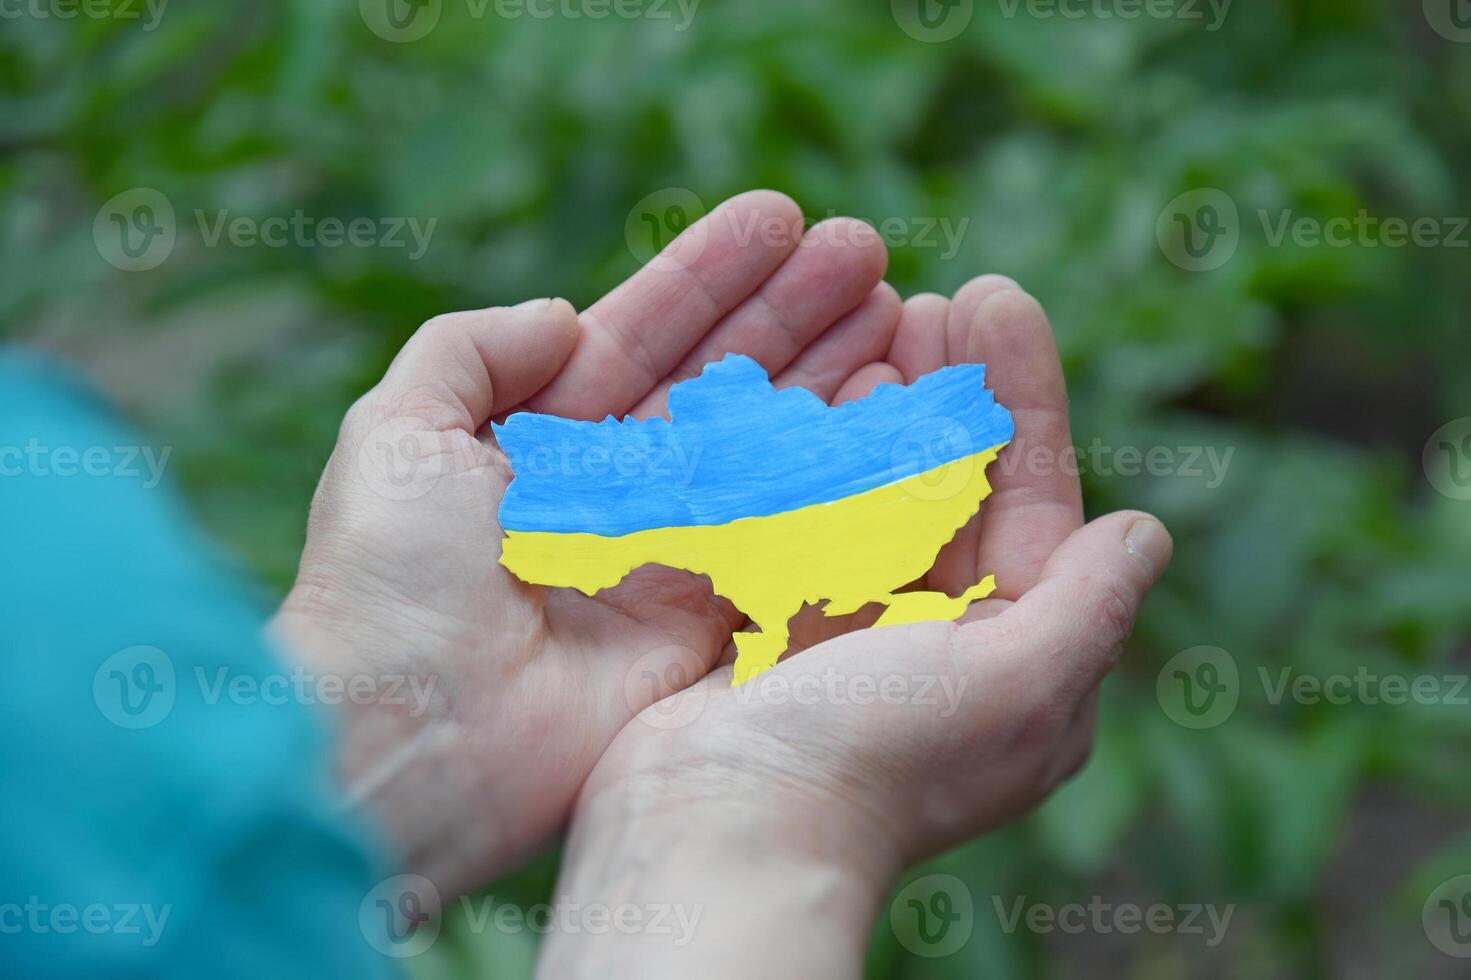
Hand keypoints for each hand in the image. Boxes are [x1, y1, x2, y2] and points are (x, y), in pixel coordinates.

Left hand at [272, 190, 904, 895]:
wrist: (409, 735)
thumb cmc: (388, 579)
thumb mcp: (396, 432)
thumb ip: (467, 351)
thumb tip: (560, 315)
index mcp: (541, 444)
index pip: (642, 339)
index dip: (709, 276)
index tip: (779, 216)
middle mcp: (615, 495)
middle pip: (721, 383)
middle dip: (792, 314)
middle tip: (865, 249)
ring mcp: (668, 558)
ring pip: (769, 448)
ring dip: (831, 378)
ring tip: (897, 308)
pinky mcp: (710, 626)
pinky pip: (790, 535)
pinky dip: (843, 477)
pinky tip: (894, 412)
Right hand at [537, 280, 1172, 977]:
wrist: (718, 835)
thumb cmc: (875, 762)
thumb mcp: (1017, 687)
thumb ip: (1088, 606)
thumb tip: (1146, 531)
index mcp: (1014, 652)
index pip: (1032, 493)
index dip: (1022, 393)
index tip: (994, 299)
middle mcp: (939, 635)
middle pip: (954, 478)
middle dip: (951, 385)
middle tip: (935, 295)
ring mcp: (851, 624)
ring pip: (875, 485)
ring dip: (878, 401)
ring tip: (871, 316)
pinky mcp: (771, 617)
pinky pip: (799, 512)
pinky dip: (804, 448)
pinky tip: (799, 382)